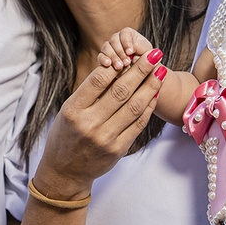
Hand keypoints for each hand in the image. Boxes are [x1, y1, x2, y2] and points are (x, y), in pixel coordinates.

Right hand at [32, 47, 166, 199]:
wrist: (65, 171)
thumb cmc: (66, 135)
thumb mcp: (69, 111)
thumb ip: (90, 92)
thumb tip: (118, 66)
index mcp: (73, 110)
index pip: (98, 80)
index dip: (117, 64)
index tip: (132, 53)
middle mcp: (89, 124)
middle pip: (121, 91)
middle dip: (141, 70)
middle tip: (154, 54)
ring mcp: (105, 138)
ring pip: (134, 106)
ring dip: (150, 86)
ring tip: (160, 71)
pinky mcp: (118, 149)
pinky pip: (138, 124)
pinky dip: (149, 106)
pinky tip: (155, 93)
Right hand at [98, 27, 153, 70]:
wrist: (139, 74)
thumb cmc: (144, 61)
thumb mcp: (145, 53)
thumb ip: (139, 48)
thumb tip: (130, 49)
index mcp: (130, 35)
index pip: (125, 33)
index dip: (126, 42)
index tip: (130, 52)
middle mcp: (118, 39)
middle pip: (114, 40)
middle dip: (120, 52)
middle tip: (126, 63)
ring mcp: (110, 48)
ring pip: (106, 47)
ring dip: (113, 57)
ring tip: (119, 67)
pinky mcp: (104, 58)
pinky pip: (100, 56)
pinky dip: (103, 59)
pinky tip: (108, 64)